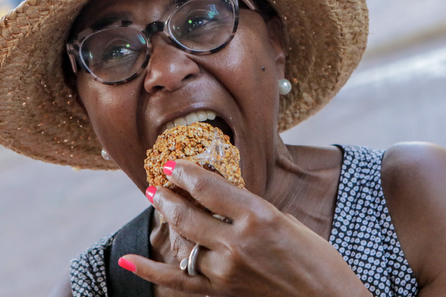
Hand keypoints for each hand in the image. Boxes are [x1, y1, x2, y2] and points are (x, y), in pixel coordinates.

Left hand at [123, 160, 370, 296]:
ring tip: (157, 200)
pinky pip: (177, 281)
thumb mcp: (287, 221)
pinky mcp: (222, 293)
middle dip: (169, 192)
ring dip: (168, 217)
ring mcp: (227, 271)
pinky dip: (150, 271)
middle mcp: (238, 242)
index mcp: (259, 216)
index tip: (172, 162)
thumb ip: (250, 209)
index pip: (208, 186)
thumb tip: (221, 198)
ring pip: (184, 240)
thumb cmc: (317, 259)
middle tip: (158, 179)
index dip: (185, 171)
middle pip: (189, 211)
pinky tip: (127, 259)